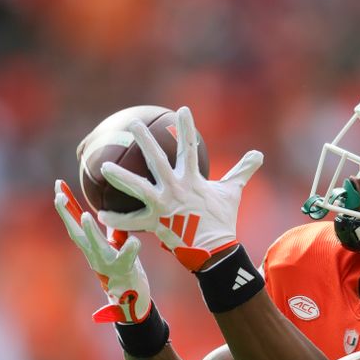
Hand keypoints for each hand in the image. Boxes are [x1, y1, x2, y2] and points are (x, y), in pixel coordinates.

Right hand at [54, 179, 150, 322]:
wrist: (131, 297)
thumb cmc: (121, 265)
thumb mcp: (113, 244)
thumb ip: (110, 228)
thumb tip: (110, 208)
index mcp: (90, 247)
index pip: (73, 223)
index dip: (65, 205)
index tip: (58, 185)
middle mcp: (94, 254)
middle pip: (76, 233)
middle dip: (66, 215)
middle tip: (59, 196)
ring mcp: (107, 263)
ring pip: (97, 246)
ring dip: (90, 232)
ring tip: (87, 216)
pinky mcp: (123, 269)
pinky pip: (127, 256)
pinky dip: (131, 247)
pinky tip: (135, 240)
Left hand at [96, 106, 263, 270]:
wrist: (214, 250)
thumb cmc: (222, 220)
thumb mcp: (232, 192)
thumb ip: (242, 171)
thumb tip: (259, 154)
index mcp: (193, 179)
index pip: (189, 147)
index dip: (187, 127)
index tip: (182, 109)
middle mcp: (176, 188)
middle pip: (158, 160)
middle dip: (146, 141)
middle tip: (135, 125)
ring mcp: (164, 205)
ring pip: (138, 187)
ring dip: (121, 177)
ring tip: (104, 167)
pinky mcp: (156, 223)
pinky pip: (132, 221)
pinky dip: (116, 219)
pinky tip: (100, 214)